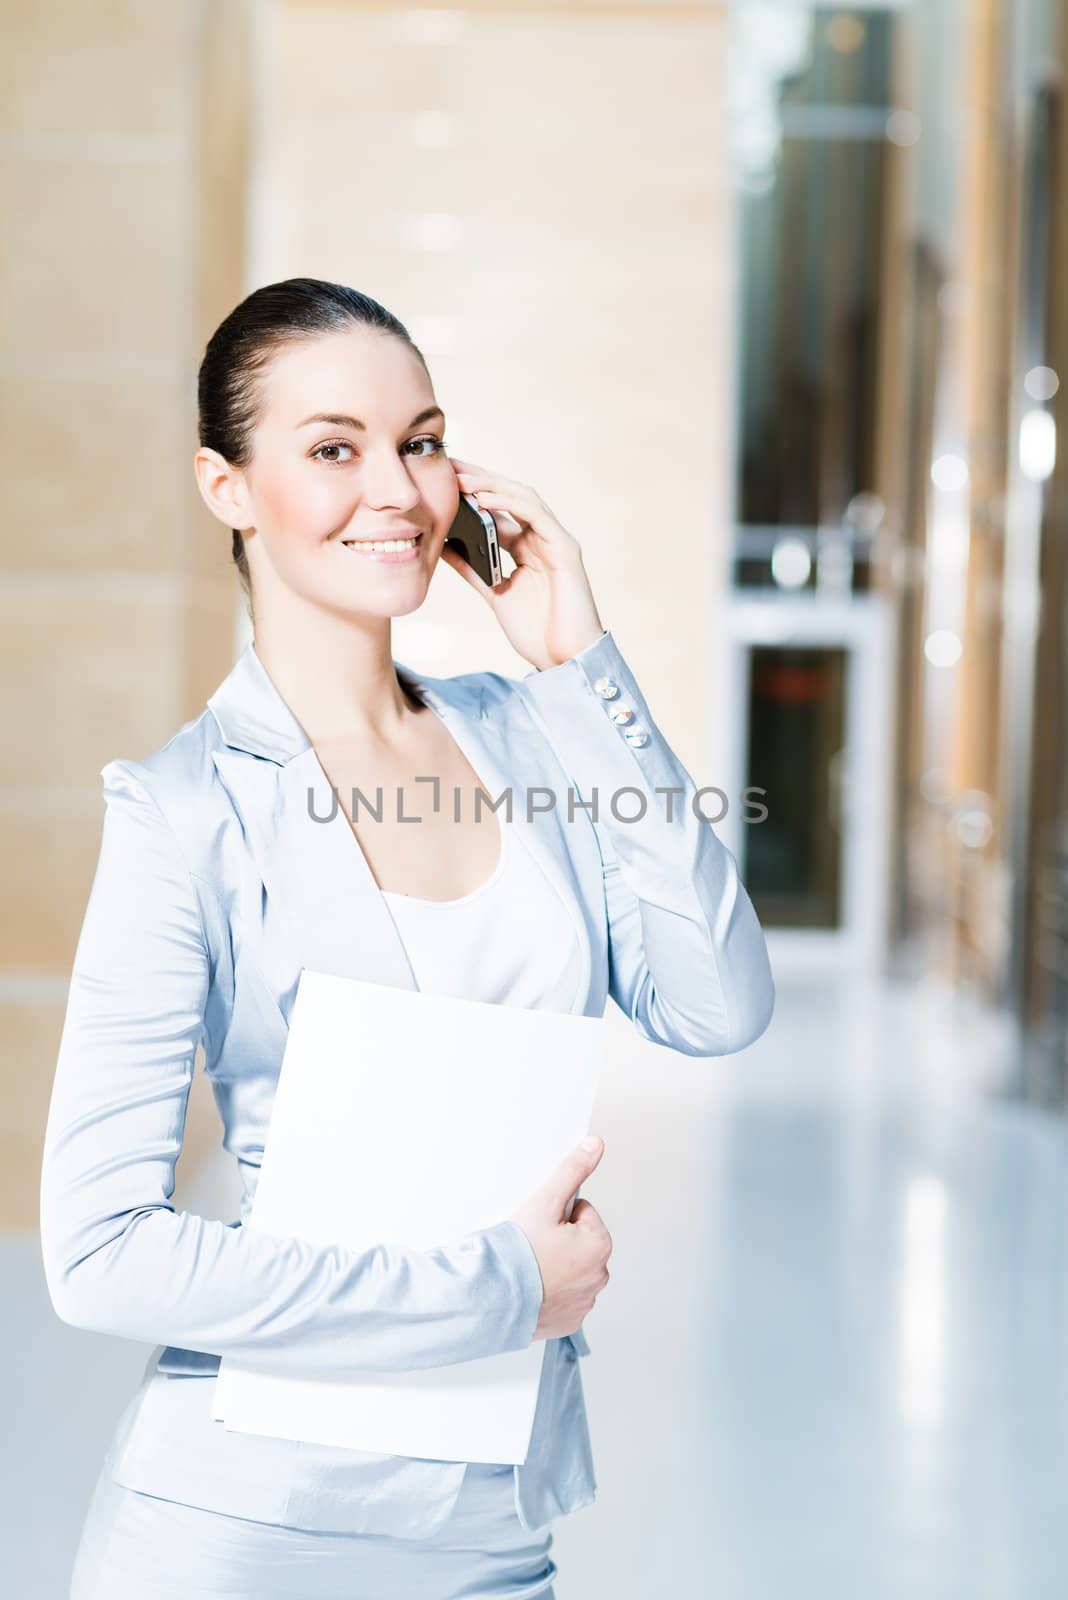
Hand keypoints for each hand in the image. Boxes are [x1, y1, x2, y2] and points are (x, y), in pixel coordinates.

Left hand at [439, 457, 606, 671]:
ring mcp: (555, 541)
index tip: (443, 478)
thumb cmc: (536, 631)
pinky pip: (536, 516)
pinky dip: (511, 503)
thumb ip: (473, 569)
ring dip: (492, 485)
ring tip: (462, 479)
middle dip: (479, 478)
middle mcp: (542, 539)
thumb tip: (444, 546)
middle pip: (510, 497)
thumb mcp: (494, 593)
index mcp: (526, 548)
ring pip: (524, 498)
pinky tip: (485, 499)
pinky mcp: (565, 549)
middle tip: (449, 465)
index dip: (473, 492)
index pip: (498, 510)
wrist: (563, 659)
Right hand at [510, 1135, 611, 1340]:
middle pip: (580, 1242)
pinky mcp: (571, 1321)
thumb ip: (573, 1170)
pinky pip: (565, 1297)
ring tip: (530, 1268)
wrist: (494, 1299)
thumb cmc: (519, 1252)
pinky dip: (552, 1292)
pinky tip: (533, 1288)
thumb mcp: (546, 1201)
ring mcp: (585, 1301)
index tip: (541, 1227)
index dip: (558, 1215)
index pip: (583, 1213)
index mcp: (599, 1243)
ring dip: (557, 1266)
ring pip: (572, 1270)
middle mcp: (599, 1275)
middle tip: (534, 1247)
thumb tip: (595, 1145)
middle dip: (561, 1240)